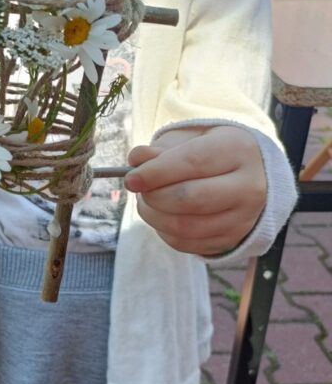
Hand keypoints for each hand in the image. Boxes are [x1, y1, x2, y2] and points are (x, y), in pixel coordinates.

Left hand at [124, 125, 266, 255]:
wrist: (252, 177)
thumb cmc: (212, 154)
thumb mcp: (190, 139)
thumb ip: (161, 149)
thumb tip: (136, 160)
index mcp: (238, 150)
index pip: (192, 162)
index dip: (156, 172)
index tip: (131, 179)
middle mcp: (249, 186)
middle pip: (189, 198)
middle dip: (154, 196)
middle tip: (139, 191)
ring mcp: (244, 218)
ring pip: (185, 226)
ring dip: (154, 216)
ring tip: (148, 202)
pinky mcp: (232, 240)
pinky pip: (186, 243)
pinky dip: (163, 232)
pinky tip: (162, 216)